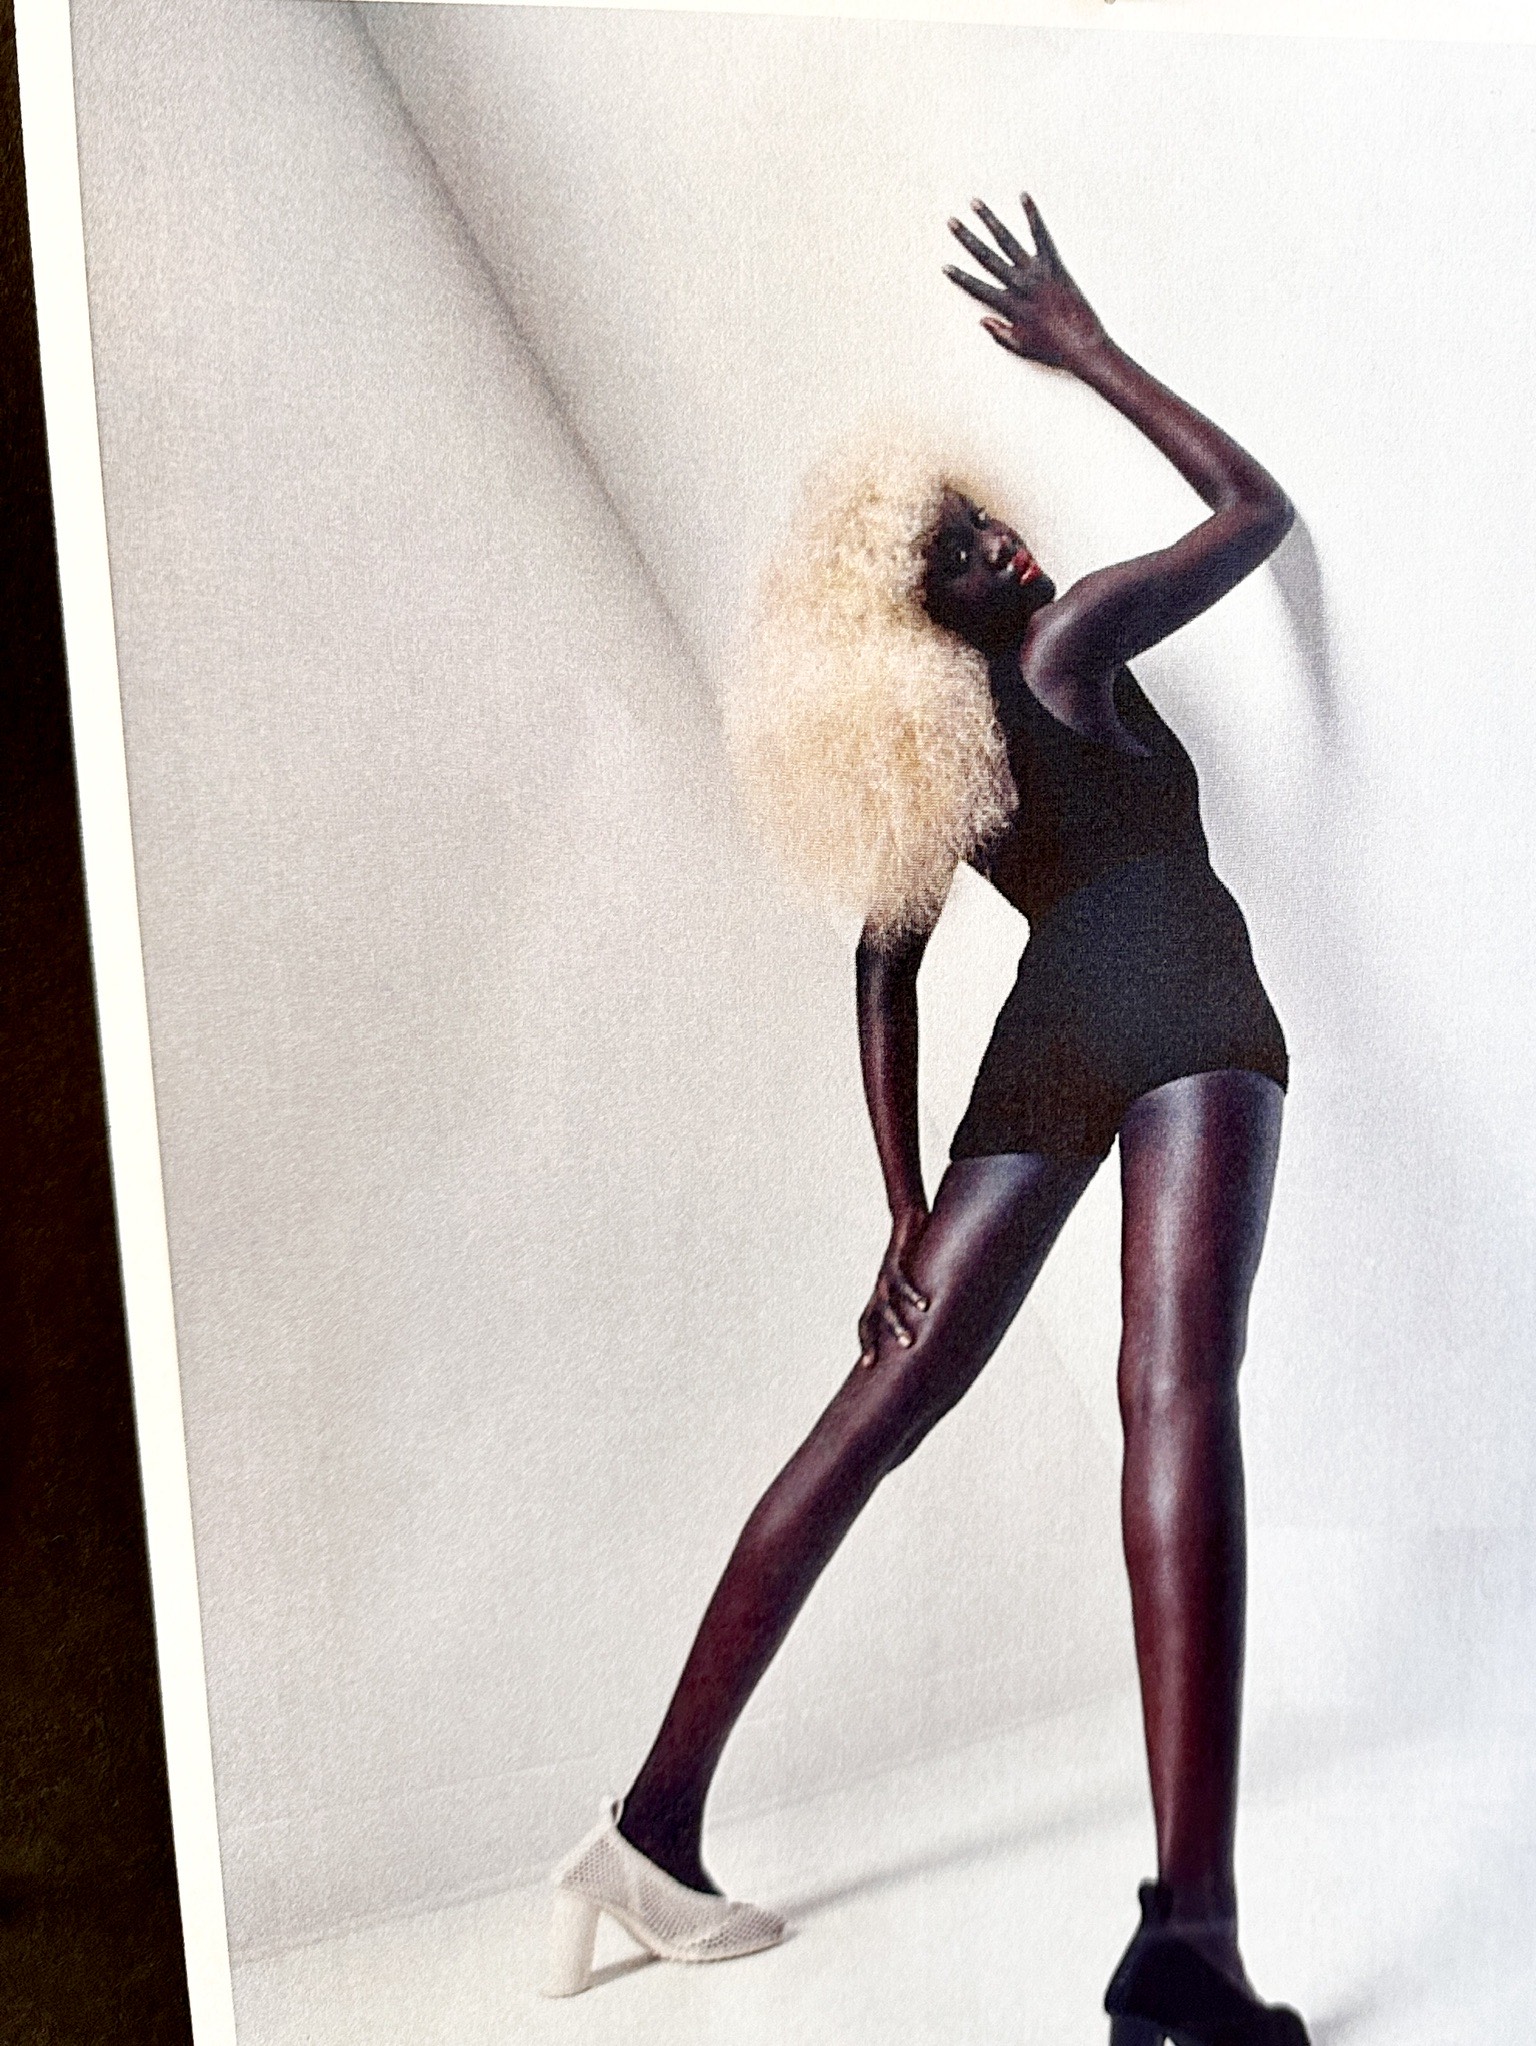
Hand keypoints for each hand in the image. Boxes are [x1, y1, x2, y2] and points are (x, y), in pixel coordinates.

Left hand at [857, 1207, 929, 1366]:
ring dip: (896, 1324)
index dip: (865, 1341)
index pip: (866, 1322)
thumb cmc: (915, 1250)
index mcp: (881, 1292)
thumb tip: (939, 1316)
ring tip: (909, 1342)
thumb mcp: (917, 1277)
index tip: (868, 1365)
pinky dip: (912, 1293)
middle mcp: (880, 1286)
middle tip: (878, 1363)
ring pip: (886, 1304)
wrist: (906, 1214)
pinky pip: (902, 1279)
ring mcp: (886, 1273)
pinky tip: (925, 1304)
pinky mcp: (896, 1258)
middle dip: (873, 1341)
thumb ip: (923, 1297)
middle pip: (870, 1318)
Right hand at [943, 193, 1105, 371]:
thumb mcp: (1021, 346)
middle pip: (987, 258)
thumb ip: (1000, 333)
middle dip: (967, 238)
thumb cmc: (1053, 350)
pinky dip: (1032, 216)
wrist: (1084, 346)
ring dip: (990, 221)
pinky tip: (1023, 198)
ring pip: (1009, 241)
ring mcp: (1039, 273)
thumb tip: (982, 320)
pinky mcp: (1056, 265)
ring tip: (976, 204)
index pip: (978, 288)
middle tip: (952, 222)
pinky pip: (1042, 236)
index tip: (945, 266)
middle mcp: (1021, 286)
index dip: (961, 277)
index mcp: (1010, 307)